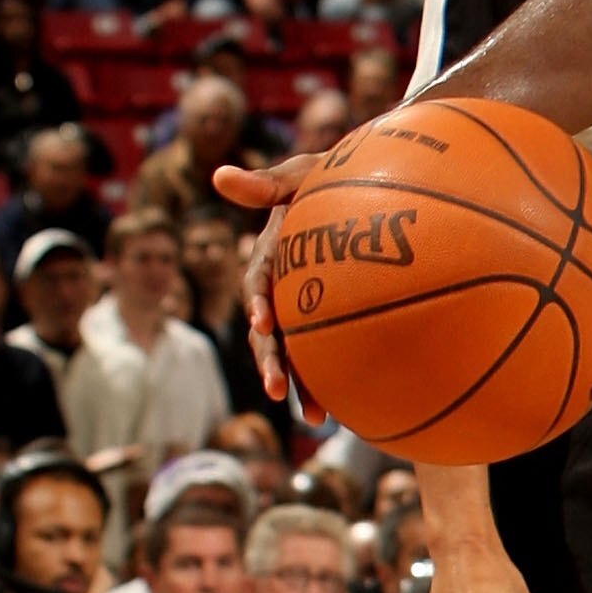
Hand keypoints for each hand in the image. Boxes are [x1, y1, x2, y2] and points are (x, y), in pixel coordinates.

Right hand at [214, 149, 335, 401]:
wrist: (372, 190)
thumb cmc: (333, 176)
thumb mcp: (302, 174)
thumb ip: (267, 182)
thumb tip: (218, 174)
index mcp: (271, 256)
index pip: (257, 284)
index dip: (257, 304)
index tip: (263, 323)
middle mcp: (283, 289)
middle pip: (270, 333)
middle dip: (271, 362)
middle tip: (278, 390)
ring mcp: (305, 308)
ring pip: (296, 353)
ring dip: (301, 385)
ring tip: (316, 419)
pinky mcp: (330, 321)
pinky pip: (329, 355)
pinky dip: (334, 381)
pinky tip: (351, 410)